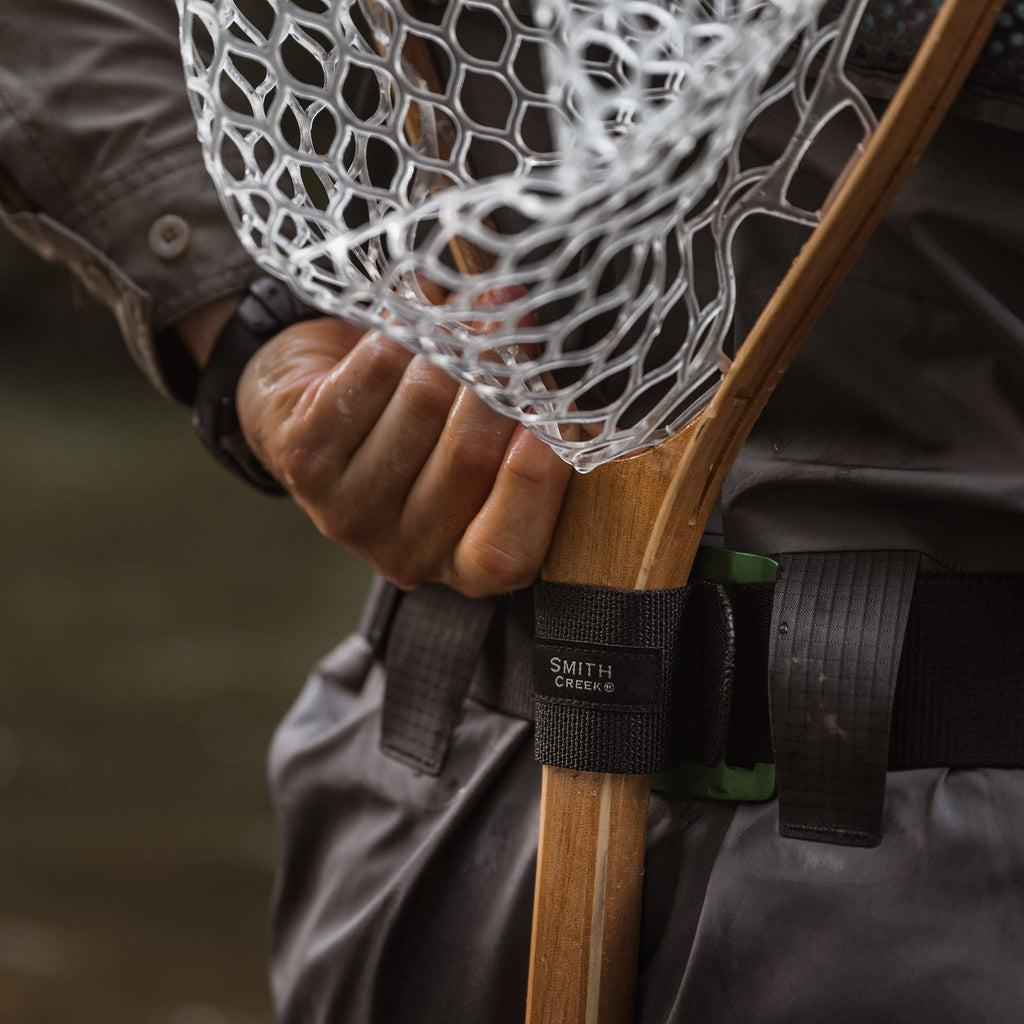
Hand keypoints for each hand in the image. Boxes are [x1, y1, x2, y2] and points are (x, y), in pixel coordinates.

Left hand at [234, 314, 572, 597]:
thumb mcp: (491, 455)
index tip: (555, 414)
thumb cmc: (431, 433)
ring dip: (449, 345)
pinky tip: (410, 317)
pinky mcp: (305, 458)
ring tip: (466, 311)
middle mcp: (406, 553)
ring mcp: (349, 511)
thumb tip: (563, 388)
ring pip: (422, 405)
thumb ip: (530, 436)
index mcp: (464, 565)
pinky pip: (372, 375)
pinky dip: (399, 333)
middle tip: (515, 320)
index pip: (503, 551)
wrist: (325, 410)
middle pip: (466, 458)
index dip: (532, 482)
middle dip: (497, 376)